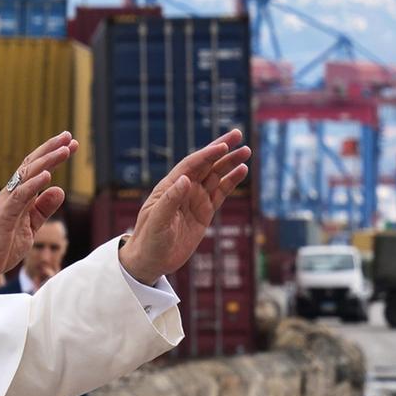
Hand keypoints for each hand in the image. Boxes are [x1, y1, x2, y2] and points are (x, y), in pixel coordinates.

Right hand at [0, 132, 75, 296]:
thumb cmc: (1, 246)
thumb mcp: (30, 226)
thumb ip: (43, 209)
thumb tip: (59, 190)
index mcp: (18, 196)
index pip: (36, 170)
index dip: (53, 156)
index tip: (69, 145)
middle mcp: (12, 194)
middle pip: (32, 165)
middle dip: (51, 149)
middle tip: (69, 136)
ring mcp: (7, 203)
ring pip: (28, 175)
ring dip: (47, 161)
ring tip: (64, 150)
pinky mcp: (4, 215)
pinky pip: (20, 196)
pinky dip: (34, 184)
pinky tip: (48, 175)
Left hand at [117, 130, 251, 285]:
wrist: (150, 261)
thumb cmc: (148, 240)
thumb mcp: (157, 221)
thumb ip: (170, 200)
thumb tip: (185, 180)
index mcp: (170, 186)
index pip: (191, 165)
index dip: (207, 154)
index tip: (223, 146)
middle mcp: (184, 189)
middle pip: (206, 164)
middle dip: (222, 150)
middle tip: (238, 135)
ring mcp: (195, 200)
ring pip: (216, 176)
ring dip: (230, 163)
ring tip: (246, 152)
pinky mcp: (204, 213)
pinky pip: (220, 194)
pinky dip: (231, 182)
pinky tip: (241, 171)